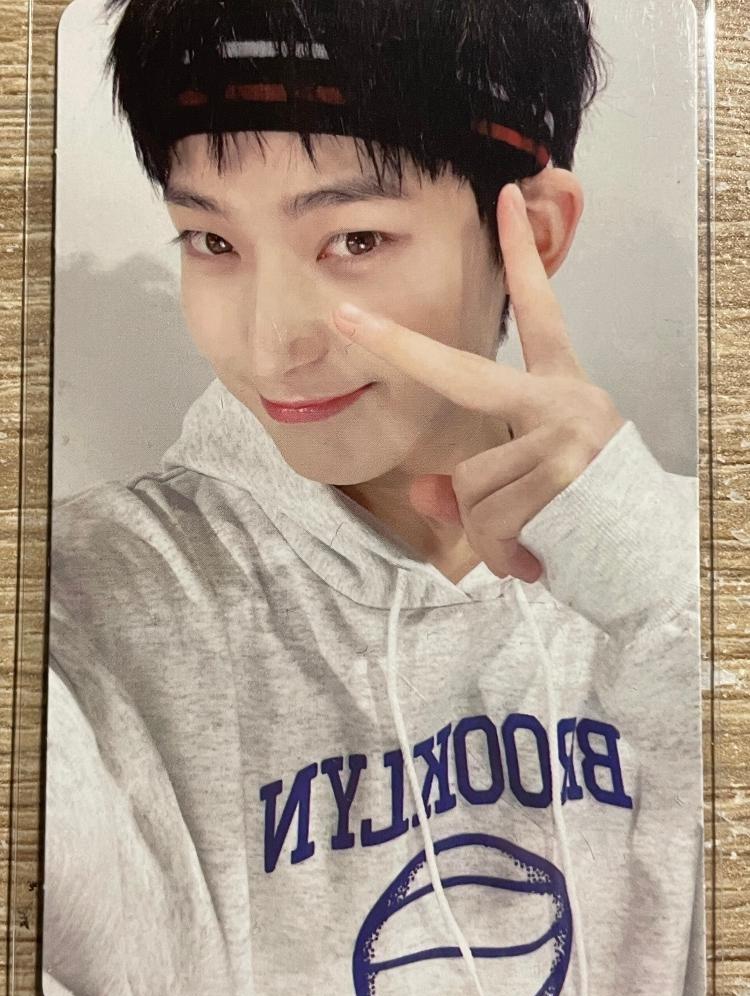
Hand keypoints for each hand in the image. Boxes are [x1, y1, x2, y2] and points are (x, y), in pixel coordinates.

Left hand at [332, 182, 624, 582]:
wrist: (655, 559)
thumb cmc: (591, 516)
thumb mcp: (534, 488)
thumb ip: (473, 484)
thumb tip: (422, 489)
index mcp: (562, 391)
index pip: (541, 313)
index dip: (521, 257)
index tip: (505, 198)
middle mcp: (566, 400)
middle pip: (460, 373)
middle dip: (394, 344)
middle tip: (341, 316)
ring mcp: (566, 432)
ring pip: (470, 479)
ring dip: (484, 531)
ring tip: (526, 548)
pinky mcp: (565, 470)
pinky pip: (487, 516)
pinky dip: (499, 552)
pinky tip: (534, 561)